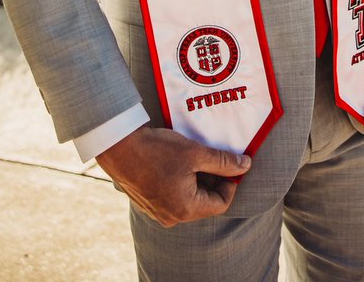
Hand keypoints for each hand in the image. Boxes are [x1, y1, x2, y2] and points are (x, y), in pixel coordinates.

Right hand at [97, 126, 250, 225]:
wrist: (118, 147)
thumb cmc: (157, 150)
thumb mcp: (195, 153)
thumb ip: (222, 162)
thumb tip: (245, 165)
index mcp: (186, 209)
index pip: (221, 203)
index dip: (230, 182)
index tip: (230, 163)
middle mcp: (172, 216)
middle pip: (204, 201)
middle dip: (212, 178)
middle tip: (212, 156)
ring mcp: (158, 211)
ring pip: (189, 197)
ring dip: (196, 178)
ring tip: (193, 156)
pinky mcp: (149, 202)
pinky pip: (173, 195)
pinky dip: (181, 180)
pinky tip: (177, 161)